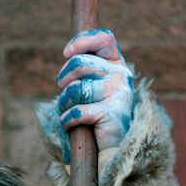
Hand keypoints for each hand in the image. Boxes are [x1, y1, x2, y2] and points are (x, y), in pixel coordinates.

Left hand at [56, 28, 134, 151]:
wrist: (110, 147)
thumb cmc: (95, 113)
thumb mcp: (90, 85)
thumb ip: (84, 67)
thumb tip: (69, 52)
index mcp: (116, 63)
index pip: (104, 38)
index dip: (82, 41)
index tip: (67, 53)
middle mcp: (121, 75)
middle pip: (79, 63)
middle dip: (63, 79)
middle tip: (65, 92)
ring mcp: (119, 93)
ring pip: (75, 89)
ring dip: (64, 103)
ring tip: (69, 111)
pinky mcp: (112, 113)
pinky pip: (77, 111)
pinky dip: (67, 120)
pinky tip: (70, 125)